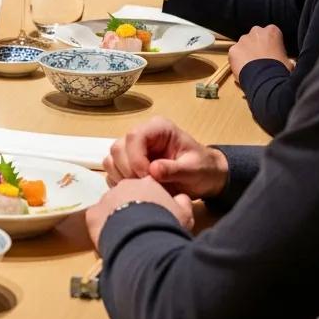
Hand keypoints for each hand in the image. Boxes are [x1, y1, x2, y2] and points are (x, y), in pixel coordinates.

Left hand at [86, 177, 192, 249]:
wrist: (142, 238)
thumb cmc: (165, 224)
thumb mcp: (184, 214)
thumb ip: (182, 202)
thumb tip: (181, 198)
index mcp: (147, 183)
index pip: (148, 187)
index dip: (153, 202)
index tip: (156, 216)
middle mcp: (124, 186)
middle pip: (128, 195)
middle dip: (133, 208)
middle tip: (141, 227)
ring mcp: (107, 198)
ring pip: (111, 206)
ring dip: (117, 217)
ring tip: (128, 235)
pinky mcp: (93, 214)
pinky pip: (97, 219)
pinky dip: (103, 227)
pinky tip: (112, 239)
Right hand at [104, 116, 228, 199]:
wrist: (206, 179)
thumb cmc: (203, 169)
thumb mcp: (194, 170)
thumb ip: (174, 169)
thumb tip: (152, 170)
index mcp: (158, 128)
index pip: (134, 136)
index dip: (136, 158)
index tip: (147, 177)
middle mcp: (142, 135)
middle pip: (118, 148)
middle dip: (128, 170)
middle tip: (146, 186)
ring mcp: (132, 149)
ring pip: (112, 160)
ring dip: (122, 177)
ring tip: (142, 188)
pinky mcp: (128, 164)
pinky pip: (112, 172)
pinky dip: (120, 183)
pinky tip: (137, 190)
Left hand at [228, 25, 291, 79]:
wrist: (265, 78)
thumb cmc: (280, 69)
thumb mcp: (288, 60)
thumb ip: (283, 55)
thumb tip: (286, 61)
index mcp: (272, 31)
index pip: (271, 33)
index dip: (271, 43)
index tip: (272, 52)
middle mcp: (256, 31)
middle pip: (255, 36)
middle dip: (257, 44)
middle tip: (260, 58)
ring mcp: (243, 40)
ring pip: (243, 44)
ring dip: (246, 51)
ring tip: (251, 65)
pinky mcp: (233, 49)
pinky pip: (235, 53)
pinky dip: (237, 59)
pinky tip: (243, 68)